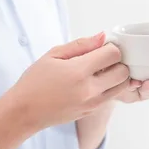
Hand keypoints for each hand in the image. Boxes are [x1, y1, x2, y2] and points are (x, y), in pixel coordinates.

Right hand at [8, 32, 129, 130]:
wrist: (25, 112)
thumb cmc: (35, 81)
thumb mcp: (53, 55)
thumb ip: (81, 44)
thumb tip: (103, 36)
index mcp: (79, 72)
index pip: (113, 54)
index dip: (110, 47)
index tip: (101, 48)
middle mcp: (90, 90)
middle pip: (123, 71)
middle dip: (118, 61)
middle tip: (104, 59)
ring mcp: (93, 103)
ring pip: (122, 86)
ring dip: (117, 76)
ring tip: (101, 71)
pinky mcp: (92, 111)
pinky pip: (112, 96)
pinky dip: (110, 87)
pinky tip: (94, 83)